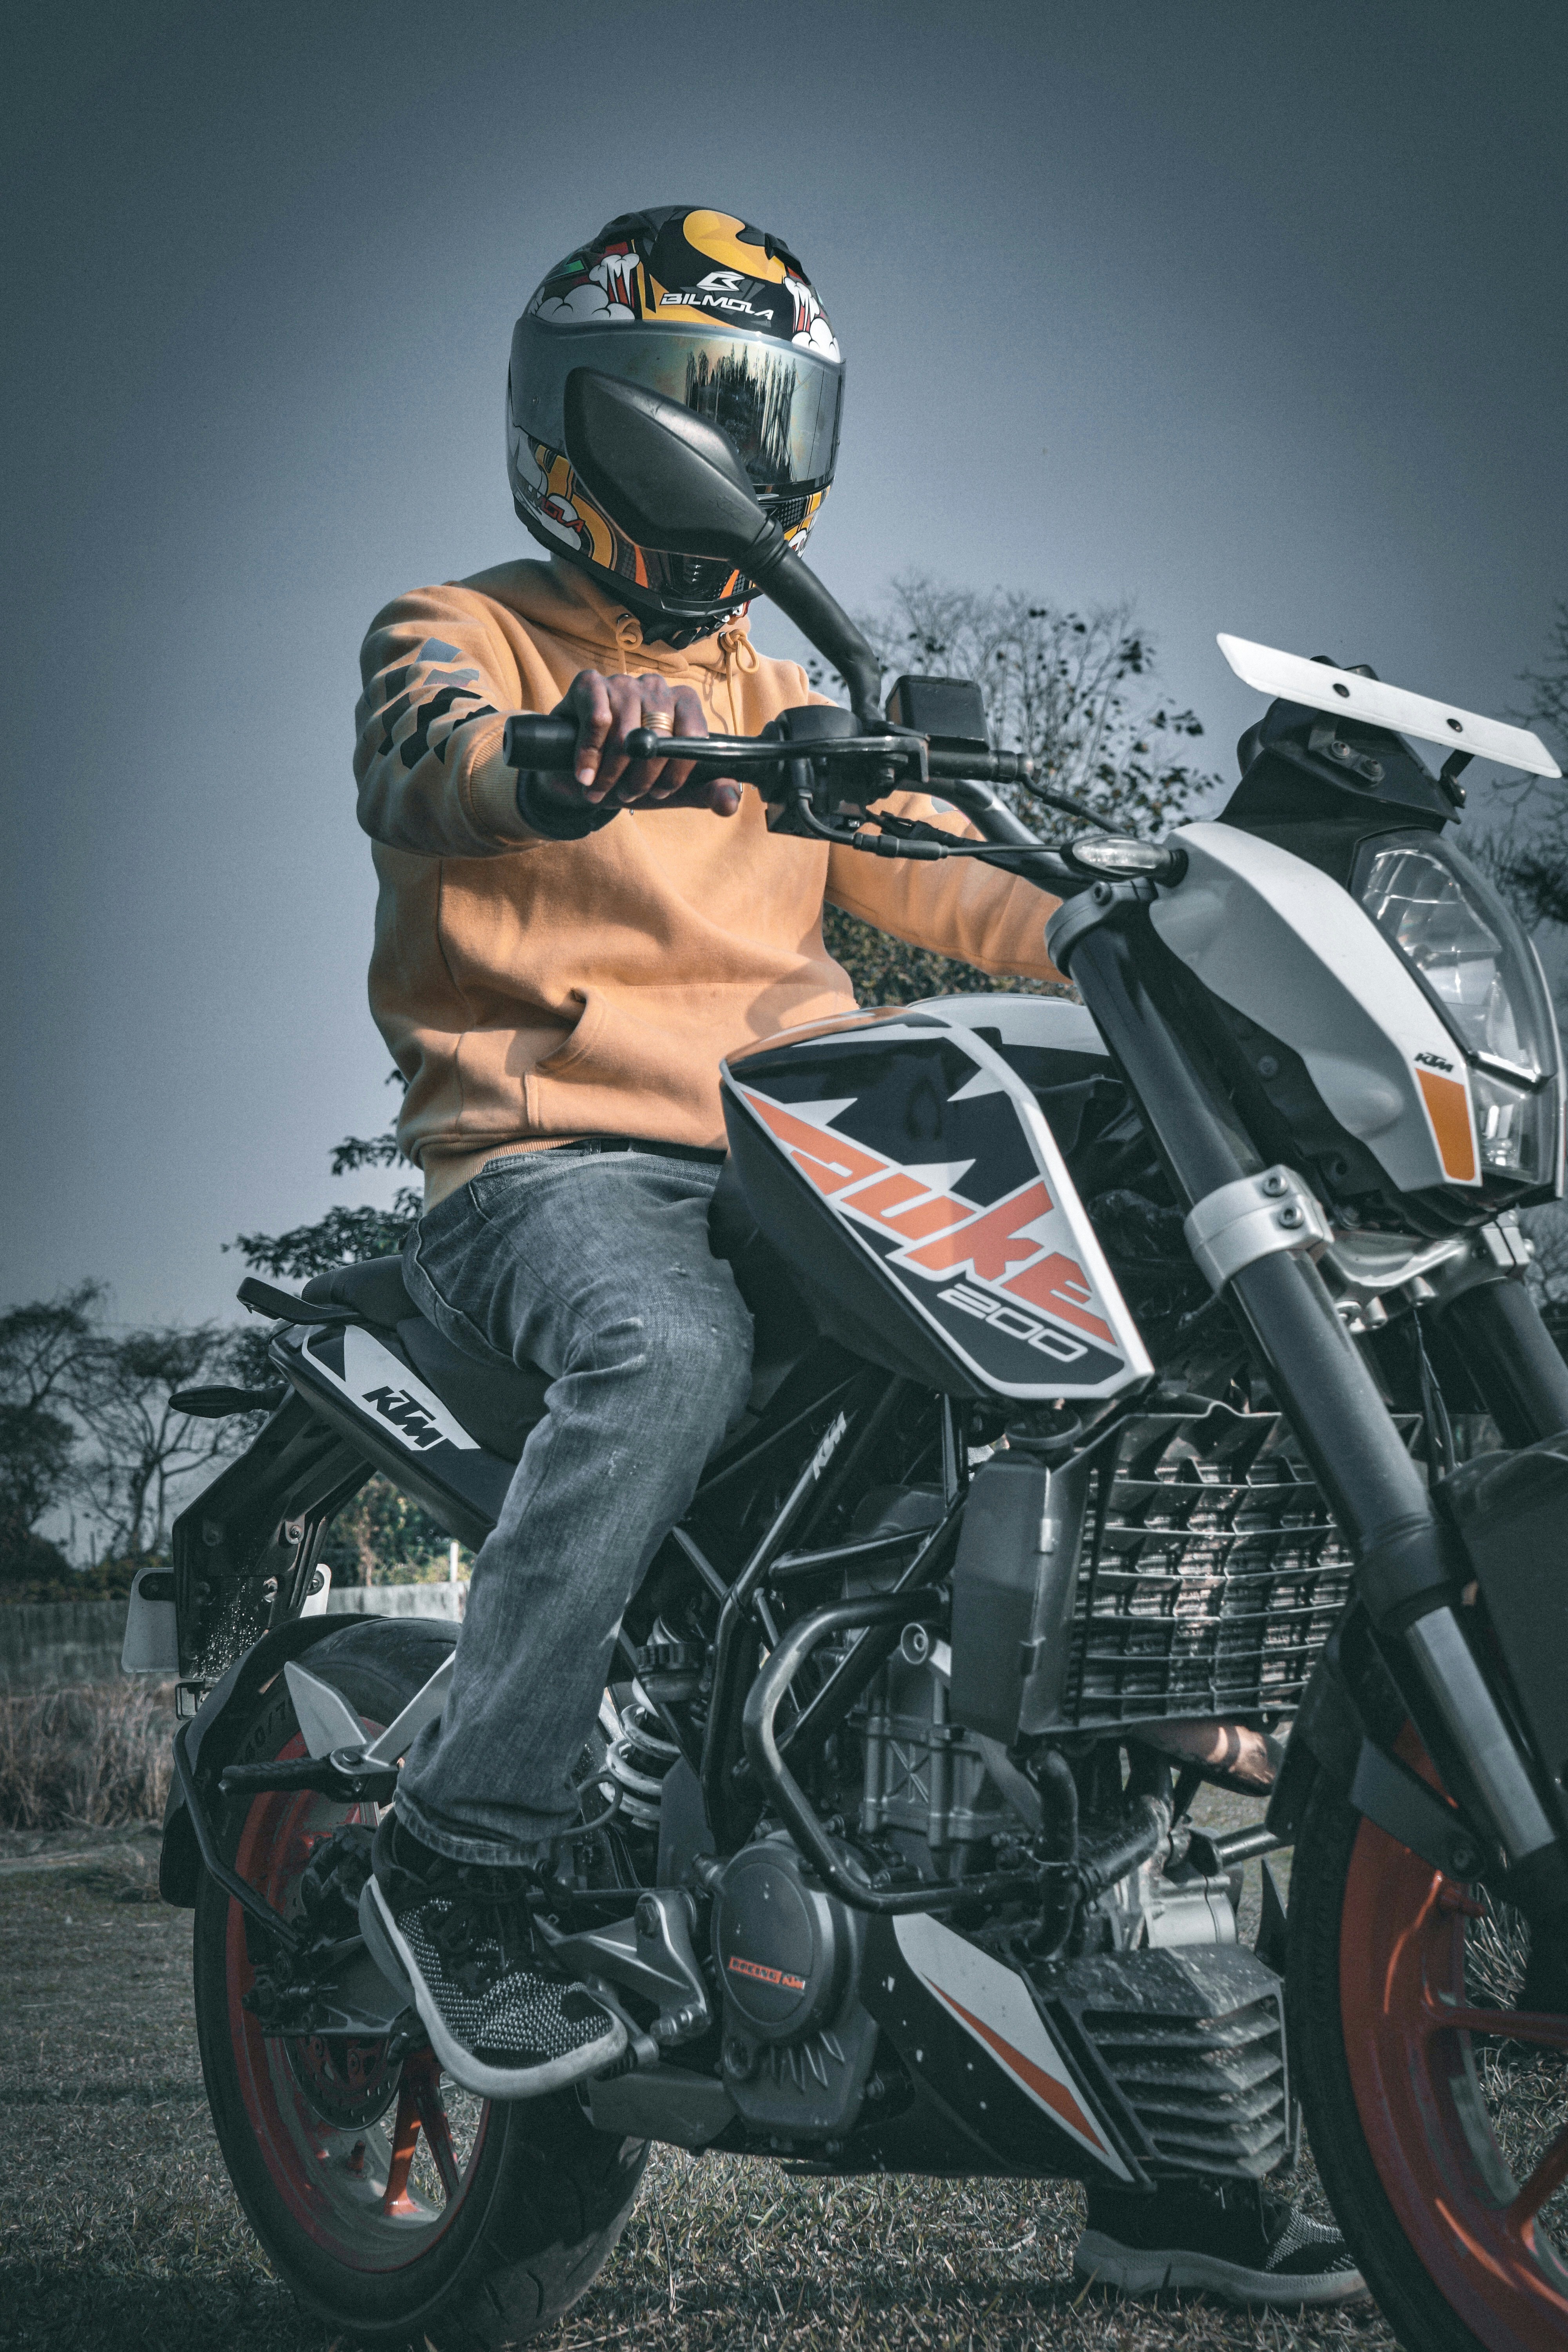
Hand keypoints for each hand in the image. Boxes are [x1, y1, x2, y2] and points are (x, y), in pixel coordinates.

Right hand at [549, 670, 740, 816]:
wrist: (580, 774)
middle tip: (627, 794)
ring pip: (626, 736)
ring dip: (611, 774)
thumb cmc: (630, 775)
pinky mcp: (590, 683)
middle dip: (641, 779)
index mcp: (683, 704)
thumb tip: (731, 802)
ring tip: (601, 790)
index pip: (693, 737)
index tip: (658, 793)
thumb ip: (706, 792)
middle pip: (659, 740)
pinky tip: (585, 775)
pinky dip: (589, 756)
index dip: (675, 774)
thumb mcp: (671, 789)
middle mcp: (656, 686)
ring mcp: (623, 682)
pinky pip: (598, 721)